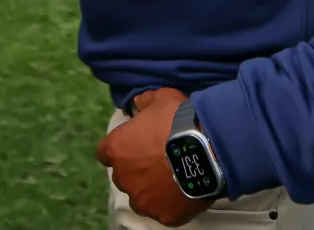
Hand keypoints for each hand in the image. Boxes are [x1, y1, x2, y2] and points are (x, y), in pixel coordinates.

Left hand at [97, 88, 212, 226]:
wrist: (207, 148)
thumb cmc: (178, 120)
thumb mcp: (161, 98)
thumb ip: (145, 102)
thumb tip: (139, 104)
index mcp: (116, 149)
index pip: (106, 153)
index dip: (121, 149)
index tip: (135, 145)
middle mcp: (123, 177)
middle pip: (123, 176)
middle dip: (135, 170)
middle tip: (157, 161)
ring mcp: (143, 200)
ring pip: (139, 198)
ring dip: (149, 190)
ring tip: (169, 180)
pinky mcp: (164, 216)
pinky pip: (162, 212)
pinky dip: (169, 204)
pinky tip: (182, 193)